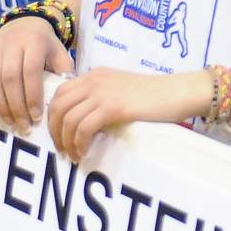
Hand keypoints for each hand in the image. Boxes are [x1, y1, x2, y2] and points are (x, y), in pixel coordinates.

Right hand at [0, 16, 75, 134]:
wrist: (26, 23)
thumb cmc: (45, 46)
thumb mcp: (60, 55)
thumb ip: (64, 74)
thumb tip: (62, 100)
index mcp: (34, 41)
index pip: (31, 72)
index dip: (32, 97)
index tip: (36, 117)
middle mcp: (11, 41)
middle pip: (9, 78)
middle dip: (16, 107)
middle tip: (23, 126)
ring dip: (0, 105)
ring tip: (10, 121)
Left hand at [46, 66, 204, 163]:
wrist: (177, 91)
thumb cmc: (156, 94)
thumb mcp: (122, 90)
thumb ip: (102, 98)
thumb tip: (86, 121)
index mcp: (95, 75)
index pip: (60, 92)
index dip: (53, 115)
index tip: (58, 134)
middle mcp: (94, 80)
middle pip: (58, 105)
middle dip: (54, 130)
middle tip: (61, 148)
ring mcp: (102, 93)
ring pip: (68, 118)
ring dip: (66, 141)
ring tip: (72, 155)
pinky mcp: (113, 107)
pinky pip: (84, 127)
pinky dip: (79, 143)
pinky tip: (84, 152)